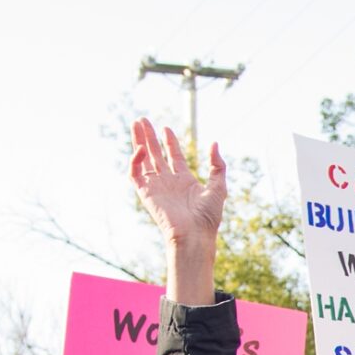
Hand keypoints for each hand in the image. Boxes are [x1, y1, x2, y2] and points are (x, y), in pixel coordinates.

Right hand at [129, 120, 226, 305]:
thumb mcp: (219, 186)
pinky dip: (135, 160)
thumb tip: (215, 144)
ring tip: (136, 124)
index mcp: (184, 180)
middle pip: (156, 154)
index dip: (169, 141)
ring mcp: (156, 186)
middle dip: (149, 136)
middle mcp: (169, 182)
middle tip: (143, 120)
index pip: (174, 156)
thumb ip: (218, 165)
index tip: (166, 128)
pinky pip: (135, 174)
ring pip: (143, 159)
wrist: (195, 234)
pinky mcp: (145, 193)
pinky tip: (141, 149)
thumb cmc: (208, 215)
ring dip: (138, 141)